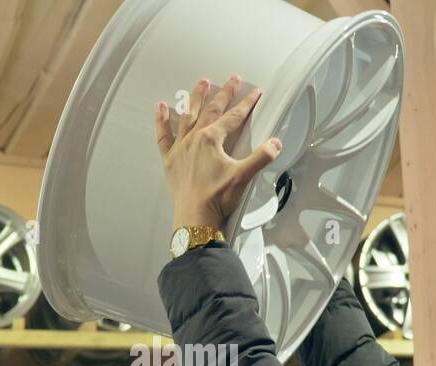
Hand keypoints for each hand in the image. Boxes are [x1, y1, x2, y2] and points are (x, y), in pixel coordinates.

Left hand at [155, 74, 282, 230]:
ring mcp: (180, 148)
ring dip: (195, 99)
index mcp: (212, 140)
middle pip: (211, 110)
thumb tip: (275, 143)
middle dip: (224, 94)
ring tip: (201, 83)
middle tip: (232, 79)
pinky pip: (163, 136)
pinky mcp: (170, 160)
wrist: (194, 217)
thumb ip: (261, 157)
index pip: (233, 117)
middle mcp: (194, 139)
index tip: (255, 93)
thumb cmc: (216, 198)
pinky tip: (160, 107)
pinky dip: (161, 121)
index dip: (246, 104)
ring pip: (188, 116)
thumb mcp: (243, 176)